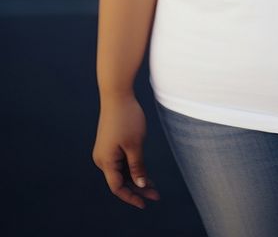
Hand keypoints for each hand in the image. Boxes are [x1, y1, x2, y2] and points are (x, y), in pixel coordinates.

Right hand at [93, 94, 159, 208]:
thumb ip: (137, 166)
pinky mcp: (110, 144)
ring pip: (121, 171)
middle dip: (137, 188)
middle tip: (156, 194)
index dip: (131, 197)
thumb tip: (140, 184)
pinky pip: (121, 161)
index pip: (117, 187)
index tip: (146, 203)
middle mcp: (102, 159)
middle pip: (120, 180)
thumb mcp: (135, 144)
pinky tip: (145, 172)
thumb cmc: (126, 118)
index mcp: (105, 161)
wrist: (117, 94)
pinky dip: (132, 167)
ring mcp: (105, 151)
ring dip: (136, 178)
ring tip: (154, 185)